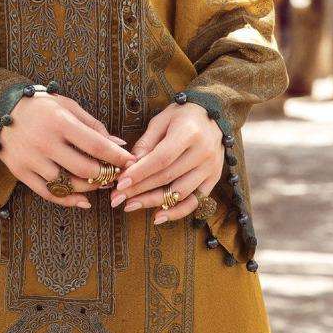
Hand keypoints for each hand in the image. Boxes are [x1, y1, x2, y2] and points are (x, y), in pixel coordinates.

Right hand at [0, 91, 138, 208]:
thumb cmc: (40, 106)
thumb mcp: (67, 106)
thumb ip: (94, 126)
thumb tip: (119, 145)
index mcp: (59, 121)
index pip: (96, 146)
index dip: (118, 157)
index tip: (131, 162)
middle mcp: (45, 142)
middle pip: (85, 169)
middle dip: (107, 175)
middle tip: (117, 175)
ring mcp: (31, 158)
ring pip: (68, 184)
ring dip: (90, 188)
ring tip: (100, 183)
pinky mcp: (20, 171)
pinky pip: (48, 193)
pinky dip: (68, 200)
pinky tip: (82, 200)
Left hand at [110, 101, 223, 222]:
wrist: (213, 115)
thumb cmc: (181, 115)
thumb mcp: (161, 120)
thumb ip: (146, 142)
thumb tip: (130, 164)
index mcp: (189, 133)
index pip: (161, 159)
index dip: (140, 172)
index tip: (120, 183)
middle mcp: (203, 153)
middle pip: (167, 177)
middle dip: (139, 190)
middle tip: (117, 198)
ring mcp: (211, 168)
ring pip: (179, 192)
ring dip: (153, 202)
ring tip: (130, 205)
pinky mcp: (214, 179)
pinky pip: (196, 201)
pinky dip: (177, 212)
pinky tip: (158, 217)